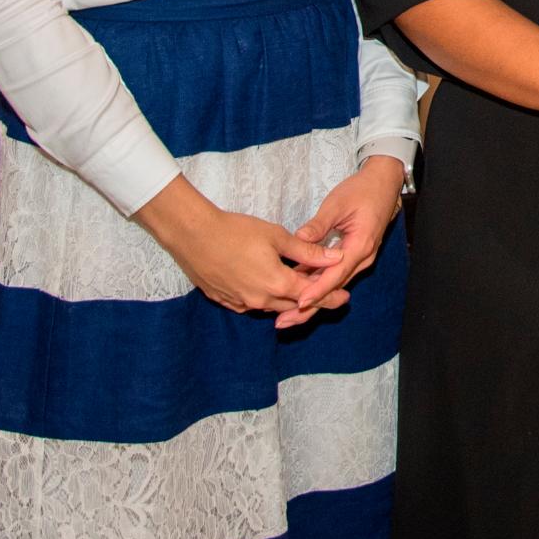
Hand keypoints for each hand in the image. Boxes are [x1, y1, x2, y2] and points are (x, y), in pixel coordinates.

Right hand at [134, 176, 343, 313]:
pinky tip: (269, 291)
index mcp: (276, 284)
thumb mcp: (276, 236)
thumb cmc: (235, 231)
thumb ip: (306, 251)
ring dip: (289, 302)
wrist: (193, 236)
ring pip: (272, 307)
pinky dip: (266, 300)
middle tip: (332, 299)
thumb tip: (335, 257)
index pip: (311, 295)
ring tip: (302, 295)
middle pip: (294, 305)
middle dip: (313, 302)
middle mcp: (260, 300)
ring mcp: (240, 303)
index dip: (329, 296)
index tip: (345, 298)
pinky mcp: (225, 300)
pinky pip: (252, 305)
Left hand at [279, 156, 408, 328]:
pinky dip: (318, 285)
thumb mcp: (336, 204)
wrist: (384, 184)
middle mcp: (362, 258)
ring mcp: (359, 259)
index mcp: (360, 246)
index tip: (298, 303)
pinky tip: (299, 292)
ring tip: (287, 315)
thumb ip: (318, 226)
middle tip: (284, 321)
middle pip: (334, 288)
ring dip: (312, 299)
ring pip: (334, 284)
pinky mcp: (353, 256)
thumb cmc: (362, 190)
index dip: (317, 290)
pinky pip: (335, 275)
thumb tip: (297, 241)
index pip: (336, 275)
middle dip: (310, 306)